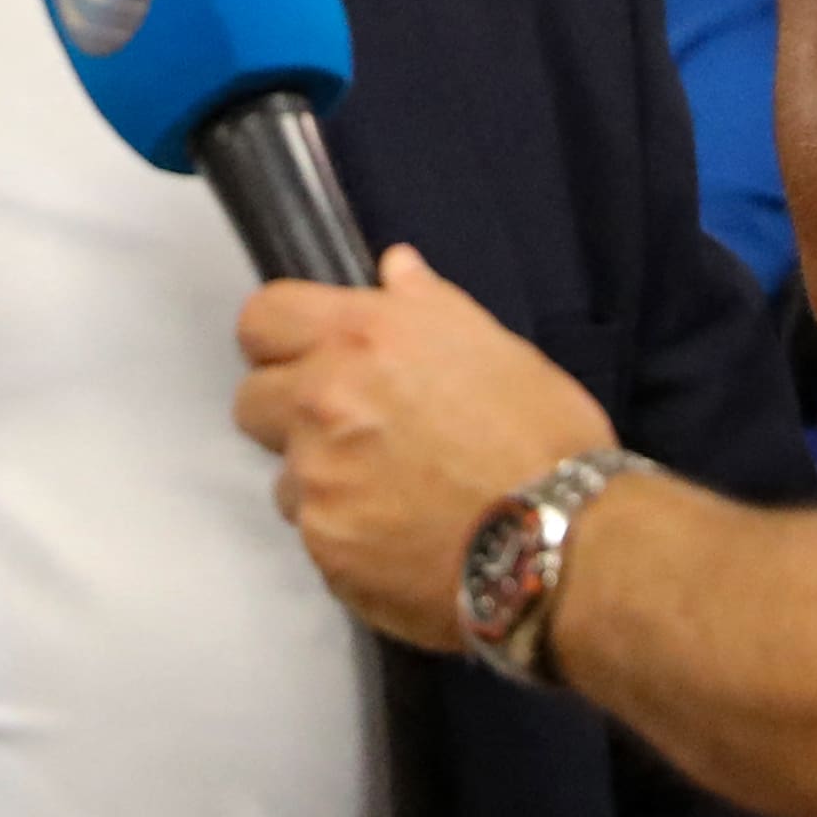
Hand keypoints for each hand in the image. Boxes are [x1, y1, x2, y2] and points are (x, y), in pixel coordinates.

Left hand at [233, 246, 616, 649]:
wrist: (564, 544)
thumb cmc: (542, 435)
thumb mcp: (499, 348)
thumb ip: (429, 306)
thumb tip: (393, 267)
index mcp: (361, 338)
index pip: (261, 318)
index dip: (282, 338)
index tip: (310, 357)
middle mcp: (322, 402)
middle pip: (252, 401)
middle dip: (291, 414)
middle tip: (352, 432)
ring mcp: (317, 481)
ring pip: (285, 476)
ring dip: (321, 482)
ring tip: (391, 496)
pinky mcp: (324, 549)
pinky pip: (314, 535)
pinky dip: (346, 536)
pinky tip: (401, 539)